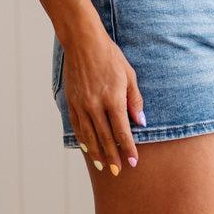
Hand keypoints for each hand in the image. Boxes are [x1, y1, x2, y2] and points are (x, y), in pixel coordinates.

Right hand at [62, 25, 143, 173]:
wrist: (83, 42)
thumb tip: (141, 123)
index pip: (122, 131)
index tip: (133, 162)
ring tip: (104, 166)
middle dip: (113, 157)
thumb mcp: (129, 76)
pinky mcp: (72, 102)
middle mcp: (95, 105)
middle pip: (105, 138)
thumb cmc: (110, 57)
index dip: (128, 149)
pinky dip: (84, 140)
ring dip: (98, 153)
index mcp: (113, 99)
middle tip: (118, 172)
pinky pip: (77, 126)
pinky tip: (89, 150)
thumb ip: (135, 101)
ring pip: (90, 136)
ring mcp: (81, 104)